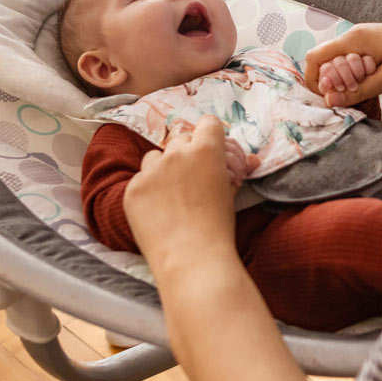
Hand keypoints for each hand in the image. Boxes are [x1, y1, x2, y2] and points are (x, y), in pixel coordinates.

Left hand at [123, 116, 260, 261]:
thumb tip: (249, 161)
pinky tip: (156, 212)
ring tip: (170, 195)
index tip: (210, 149)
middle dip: (186, 153)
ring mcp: (150, 170)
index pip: (208, 123)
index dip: (210, 135)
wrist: (191, 258)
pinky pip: (140, 181)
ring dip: (163, 169)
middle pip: (180, 138)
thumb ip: (231, 171)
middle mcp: (176, 153)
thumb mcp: (230, 193)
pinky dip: (147, 192)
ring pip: (155, 157)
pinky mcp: (132, 189)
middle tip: (191, 178)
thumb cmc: (219, 228)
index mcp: (206, 150)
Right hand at [305, 19, 381, 107]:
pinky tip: (376, 84)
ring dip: (348, 81)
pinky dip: (359, 76)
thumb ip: (358, 90)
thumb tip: (330, 101)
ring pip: (341, 64)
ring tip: (370, 90)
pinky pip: (355, 62)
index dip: (314, 81)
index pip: (315, 58)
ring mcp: (365, 40)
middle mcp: (354, 36)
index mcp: (354, 40)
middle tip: (357, 95)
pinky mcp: (375, 45)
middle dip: (334, 83)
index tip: (330, 98)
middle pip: (326, 63)